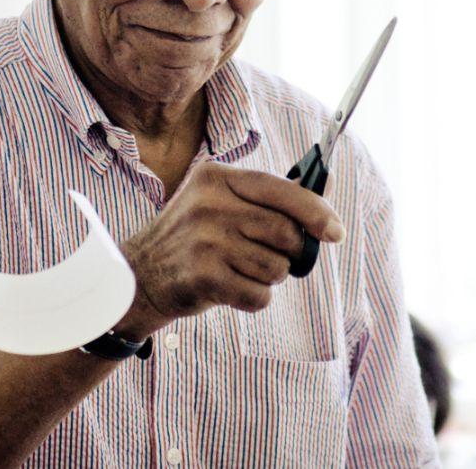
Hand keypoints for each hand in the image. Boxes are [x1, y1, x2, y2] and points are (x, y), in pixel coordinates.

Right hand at [115, 161, 345, 337]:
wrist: (140, 277)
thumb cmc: (192, 239)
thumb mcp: (219, 202)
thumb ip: (270, 195)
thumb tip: (327, 183)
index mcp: (216, 178)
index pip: (281, 190)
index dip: (316, 212)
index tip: (335, 232)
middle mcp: (209, 205)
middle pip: (285, 233)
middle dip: (289, 252)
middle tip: (271, 257)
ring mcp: (205, 241)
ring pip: (276, 267)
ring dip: (269, 278)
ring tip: (241, 271)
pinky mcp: (204, 276)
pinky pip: (259, 295)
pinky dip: (254, 298)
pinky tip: (230, 288)